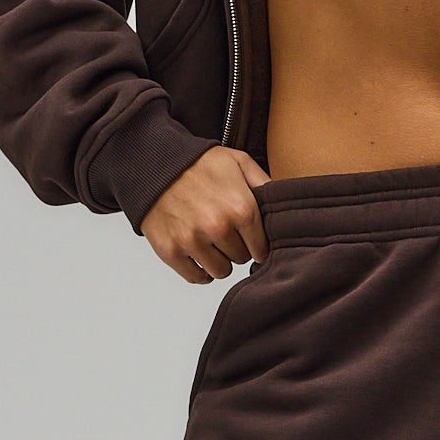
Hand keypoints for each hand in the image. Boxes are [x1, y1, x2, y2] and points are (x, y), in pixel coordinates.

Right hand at [140, 145, 271, 283]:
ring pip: (220, 272)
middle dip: (236, 249)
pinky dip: (199, 270)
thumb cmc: (197, 163)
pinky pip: (196, 277)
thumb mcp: (238, 162)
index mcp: (240, 208)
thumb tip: (285, 205)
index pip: (261, 249)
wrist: (154, 162)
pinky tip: (198, 254)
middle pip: (240, 260)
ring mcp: (193, 241)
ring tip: (211, 242)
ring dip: (218, 261)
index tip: (249, 238)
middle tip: (225, 233)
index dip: (256, 245)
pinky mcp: (171, 251)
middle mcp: (217, 227)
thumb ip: (264, 185)